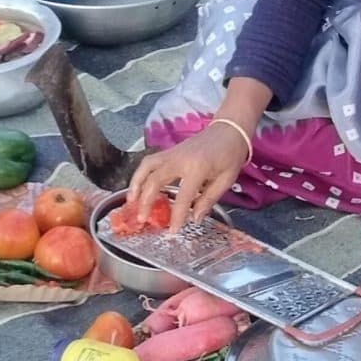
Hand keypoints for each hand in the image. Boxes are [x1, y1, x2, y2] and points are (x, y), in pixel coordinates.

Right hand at [128, 119, 251, 229]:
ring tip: (131, 202)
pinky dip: (140, 174)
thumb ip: (209, 200)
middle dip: (146, 201)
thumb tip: (194, 219)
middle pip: (155, 180)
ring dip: (136, 184)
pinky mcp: (169, 151)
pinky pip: (149, 162)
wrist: (229, 130)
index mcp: (198, 168)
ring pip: (146, 167)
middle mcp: (180, 159)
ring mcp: (172, 153)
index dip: (177, 215)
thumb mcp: (226, 180)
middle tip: (142, 218)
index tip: (172, 230)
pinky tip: (137, 187)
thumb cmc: (230, 155)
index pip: (183, 196)